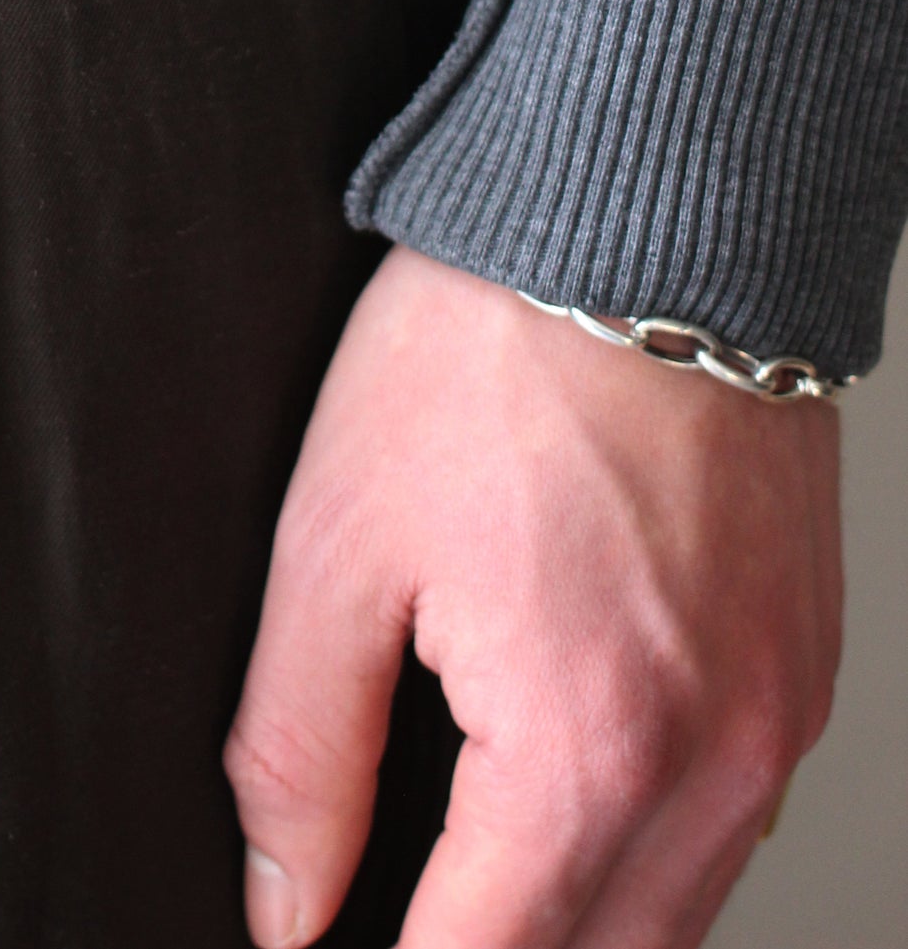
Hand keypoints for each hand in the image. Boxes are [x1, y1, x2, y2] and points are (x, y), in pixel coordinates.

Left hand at [224, 246, 841, 947]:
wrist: (644, 212)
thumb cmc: (486, 353)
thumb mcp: (337, 546)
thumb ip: (300, 751)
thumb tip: (284, 905)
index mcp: (586, 753)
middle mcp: (715, 766)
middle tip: (394, 909)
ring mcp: (782, 721)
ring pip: (676, 917)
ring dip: (572, 919)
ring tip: (462, 869)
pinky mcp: (806, 668)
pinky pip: (732, 825)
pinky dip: (648, 846)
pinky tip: (564, 789)